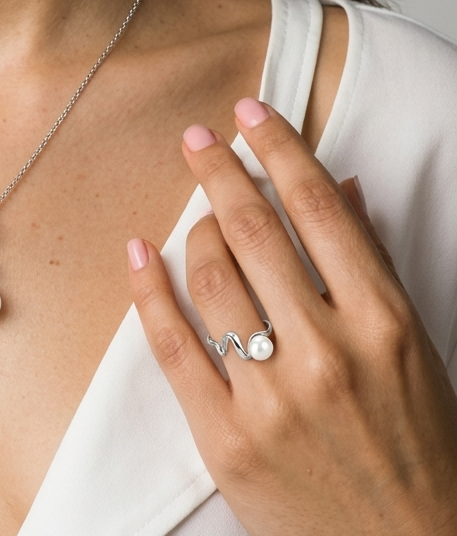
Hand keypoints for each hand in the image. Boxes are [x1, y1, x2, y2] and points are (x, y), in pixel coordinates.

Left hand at [127, 98, 456, 535]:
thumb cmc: (418, 444)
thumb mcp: (415, 348)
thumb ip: (372, 263)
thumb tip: (340, 186)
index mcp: (384, 323)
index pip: (319, 208)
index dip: (279, 148)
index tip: (248, 112)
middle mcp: (328, 353)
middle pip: (254, 231)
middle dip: (218, 170)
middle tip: (196, 138)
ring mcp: (272, 398)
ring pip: (210, 279)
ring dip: (194, 230)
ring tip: (196, 213)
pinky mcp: (225, 437)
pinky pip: (173, 345)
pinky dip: (149, 290)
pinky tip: (138, 252)